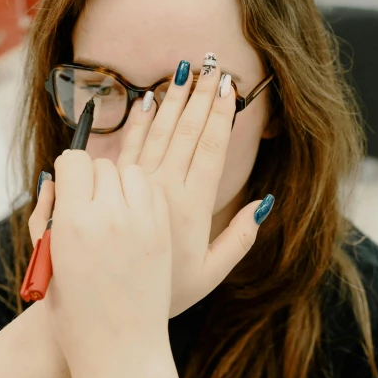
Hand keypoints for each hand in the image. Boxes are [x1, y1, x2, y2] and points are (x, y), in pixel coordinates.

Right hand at [29, 154, 171, 367]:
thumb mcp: (47, 260)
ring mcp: (142, 224)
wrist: (119, 349)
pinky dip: (142, 195)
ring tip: (112, 207)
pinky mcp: (163, 234)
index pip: (75, 161)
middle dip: (92, 177)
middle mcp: (111, 217)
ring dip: (120, 181)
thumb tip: (54, 181)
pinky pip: (153, 192)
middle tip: (88, 201)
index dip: (69, 170)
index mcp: (75, 223)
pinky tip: (132, 215)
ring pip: (132, 172)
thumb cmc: (73, 311)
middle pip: (103, 165)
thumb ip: (47, 214)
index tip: (68, 183)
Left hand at [117, 53, 272, 316]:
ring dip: (173, 100)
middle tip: (212, 65)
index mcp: (194, 205)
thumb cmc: (166, 294)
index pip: (211, 147)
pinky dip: (139, 122)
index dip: (221, 114)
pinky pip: (128, 147)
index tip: (229, 87)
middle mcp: (166, 189)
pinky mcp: (114, 190)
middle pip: (187, 132)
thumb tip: (264, 201)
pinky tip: (147, 100)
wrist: (113, 312)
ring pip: (159, 133)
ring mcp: (138, 187)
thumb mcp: (213, 272)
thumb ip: (240, 237)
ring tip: (183, 72)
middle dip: (201, 96)